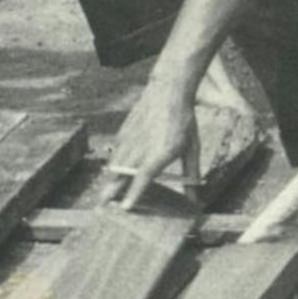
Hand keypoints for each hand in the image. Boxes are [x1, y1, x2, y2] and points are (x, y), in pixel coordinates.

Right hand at [100, 75, 201, 205]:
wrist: (168, 91)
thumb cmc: (183, 121)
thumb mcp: (192, 148)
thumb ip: (191, 174)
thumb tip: (194, 198)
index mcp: (160, 152)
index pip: (143, 177)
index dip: (134, 193)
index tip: (125, 207)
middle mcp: (142, 147)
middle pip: (121, 173)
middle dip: (111, 190)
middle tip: (102, 205)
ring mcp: (131, 139)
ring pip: (115, 164)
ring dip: (109, 179)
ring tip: (104, 194)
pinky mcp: (124, 132)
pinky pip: (115, 152)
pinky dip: (112, 164)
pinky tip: (112, 172)